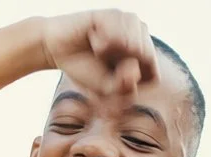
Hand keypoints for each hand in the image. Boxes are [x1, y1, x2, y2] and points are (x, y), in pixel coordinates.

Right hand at [41, 11, 156, 100]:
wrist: (57, 49)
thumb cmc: (84, 69)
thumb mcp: (105, 88)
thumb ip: (124, 87)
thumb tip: (134, 65)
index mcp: (143, 62)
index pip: (153, 78)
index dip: (132, 84)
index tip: (112, 80)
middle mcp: (141, 40)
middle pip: (146, 59)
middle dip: (120, 66)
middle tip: (101, 61)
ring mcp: (131, 24)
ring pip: (135, 44)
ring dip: (110, 52)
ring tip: (97, 48)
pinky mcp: (115, 14)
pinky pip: (118, 33)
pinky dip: (102, 42)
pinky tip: (93, 37)